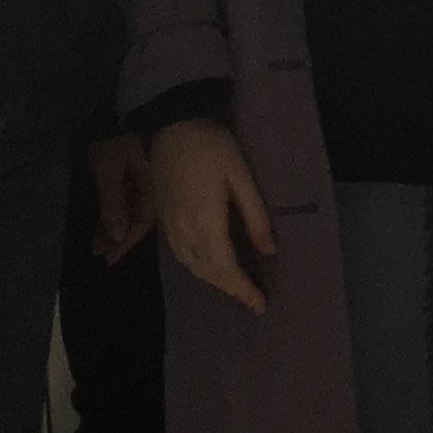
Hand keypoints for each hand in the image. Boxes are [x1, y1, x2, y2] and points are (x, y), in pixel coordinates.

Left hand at [87, 135, 155, 263]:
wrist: (114, 112)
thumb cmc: (113, 138)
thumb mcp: (109, 169)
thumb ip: (113, 202)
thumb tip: (117, 236)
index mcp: (151, 185)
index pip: (142, 221)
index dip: (126, 241)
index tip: (109, 257)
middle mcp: (151, 188)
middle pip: (139, 221)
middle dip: (120, 240)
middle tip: (101, 255)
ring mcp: (143, 183)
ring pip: (133, 214)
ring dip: (116, 230)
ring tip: (98, 245)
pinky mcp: (134, 179)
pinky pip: (129, 204)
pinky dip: (116, 217)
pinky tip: (105, 226)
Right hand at [150, 118, 277, 314]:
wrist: (174, 126)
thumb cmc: (213, 146)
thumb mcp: (242, 176)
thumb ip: (255, 216)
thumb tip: (269, 251)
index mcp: (206, 222)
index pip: (225, 267)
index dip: (242, 289)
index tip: (260, 306)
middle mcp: (184, 231)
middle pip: (207, 272)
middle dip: (231, 290)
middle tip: (254, 302)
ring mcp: (170, 227)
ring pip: (192, 267)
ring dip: (214, 281)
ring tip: (237, 288)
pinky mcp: (163, 219)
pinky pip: (181, 255)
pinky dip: (198, 268)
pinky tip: (211, 267)